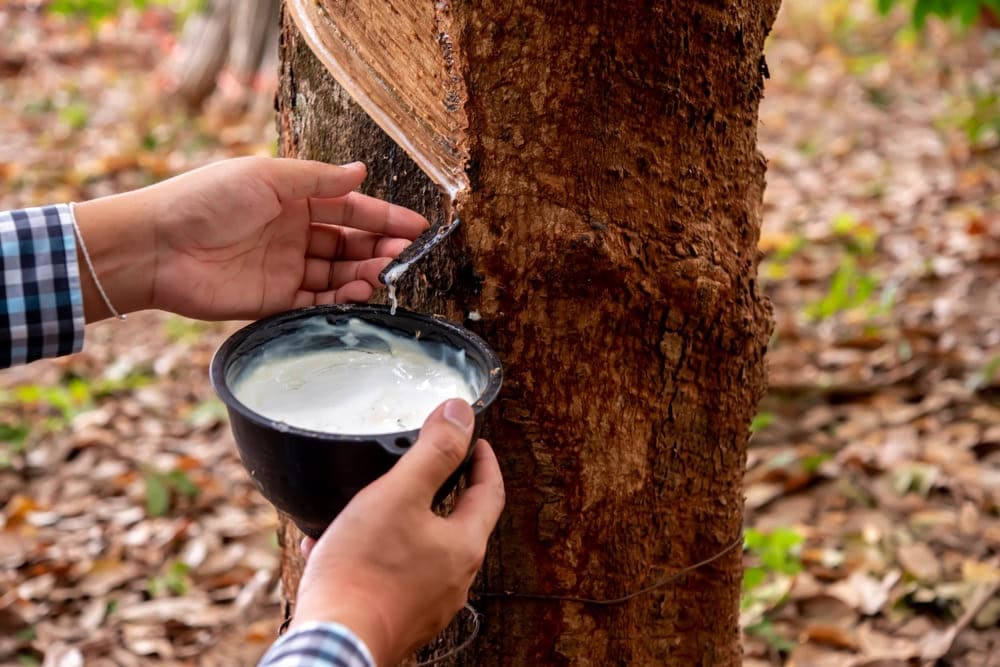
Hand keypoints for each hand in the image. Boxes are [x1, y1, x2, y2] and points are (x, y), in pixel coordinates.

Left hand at [72, 157, 427, 320]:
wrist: (157, 247)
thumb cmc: (206, 199)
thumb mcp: (268, 178)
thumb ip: (317, 180)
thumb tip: (360, 171)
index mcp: (292, 199)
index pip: (349, 208)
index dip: (383, 217)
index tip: (416, 227)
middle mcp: (293, 233)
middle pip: (349, 243)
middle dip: (380, 248)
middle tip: (404, 255)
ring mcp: (284, 268)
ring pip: (338, 274)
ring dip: (364, 274)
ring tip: (384, 274)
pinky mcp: (273, 301)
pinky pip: (316, 303)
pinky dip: (340, 300)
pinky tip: (356, 294)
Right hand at [292, 399, 504, 666]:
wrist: (335, 644)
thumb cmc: (366, 570)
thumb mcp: (399, 495)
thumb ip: (433, 452)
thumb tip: (461, 412)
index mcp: (464, 546)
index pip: (490, 493)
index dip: (484, 462)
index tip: (476, 442)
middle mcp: (454, 580)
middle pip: (459, 524)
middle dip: (443, 492)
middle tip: (429, 467)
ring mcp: (427, 605)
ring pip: (421, 551)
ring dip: (403, 523)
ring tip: (372, 504)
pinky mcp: (398, 620)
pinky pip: (392, 577)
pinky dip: (375, 555)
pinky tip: (335, 547)